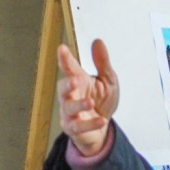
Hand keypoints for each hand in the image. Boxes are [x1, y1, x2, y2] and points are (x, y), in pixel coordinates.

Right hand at [57, 39, 119, 156]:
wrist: (103, 128)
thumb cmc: (102, 101)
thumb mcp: (108, 80)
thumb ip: (102, 62)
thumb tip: (97, 41)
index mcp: (78, 80)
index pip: (69, 68)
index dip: (64, 59)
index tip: (61, 49)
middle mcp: (70, 95)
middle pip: (62, 89)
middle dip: (66, 84)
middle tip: (74, 81)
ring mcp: (70, 113)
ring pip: (69, 108)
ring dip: (79, 105)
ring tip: (90, 102)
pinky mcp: (74, 128)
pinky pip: (79, 126)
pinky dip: (90, 123)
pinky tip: (102, 120)